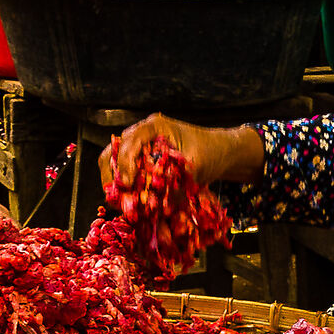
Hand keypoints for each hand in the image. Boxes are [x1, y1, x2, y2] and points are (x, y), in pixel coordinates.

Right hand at [101, 115, 261, 192]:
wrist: (220, 151)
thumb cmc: (211, 154)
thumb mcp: (196, 168)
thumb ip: (177, 183)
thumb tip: (159, 206)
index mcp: (155, 127)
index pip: (130, 142)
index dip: (124, 164)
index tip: (128, 185)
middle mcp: (143, 132)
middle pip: (114, 149)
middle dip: (112, 174)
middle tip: (114, 197)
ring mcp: (141, 143)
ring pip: (114, 158)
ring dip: (114, 179)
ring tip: (116, 200)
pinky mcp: (143, 155)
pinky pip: (125, 167)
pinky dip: (123, 182)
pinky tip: (126, 198)